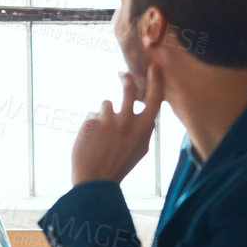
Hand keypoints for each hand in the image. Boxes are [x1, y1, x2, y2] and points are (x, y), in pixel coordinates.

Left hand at [70, 66, 160, 186]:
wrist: (95, 180)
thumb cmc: (119, 165)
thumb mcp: (140, 150)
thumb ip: (144, 131)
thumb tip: (148, 117)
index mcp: (144, 129)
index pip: (155, 99)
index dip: (156, 81)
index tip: (155, 66)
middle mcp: (128, 121)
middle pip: (129, 89)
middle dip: (126, 79)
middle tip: (122, 75)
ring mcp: (108, 120)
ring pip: (106, 104)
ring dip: (103, 115)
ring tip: (100, 135)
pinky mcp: (91, 121)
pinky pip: (92, 116)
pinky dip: (91, 125)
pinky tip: (90, 141)